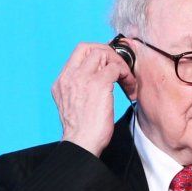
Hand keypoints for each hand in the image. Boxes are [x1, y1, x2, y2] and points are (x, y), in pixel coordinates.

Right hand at [52, 42, 136, 156]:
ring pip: (103, 53)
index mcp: (62, 81)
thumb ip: (78, 89)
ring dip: (119, 64)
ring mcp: (83, 78)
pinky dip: (126, 74)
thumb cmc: (82, 131)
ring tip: (126, 80)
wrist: (81, 143)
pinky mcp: (98, 84)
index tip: (108, 64)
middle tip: (120, 68)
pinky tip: (129, 87)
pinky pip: (115, 68)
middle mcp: (69, 76)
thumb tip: (96, 80)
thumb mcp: (73, 105)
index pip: (78, 53)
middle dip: (109, 53)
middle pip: (89, 47)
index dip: (97, 53)